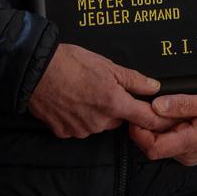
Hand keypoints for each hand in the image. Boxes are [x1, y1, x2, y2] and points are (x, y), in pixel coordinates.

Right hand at [28, 44, 173, 138]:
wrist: (35, 70)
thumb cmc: (70, 63)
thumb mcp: (107, 65)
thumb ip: (134, 79)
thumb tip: (154, 87)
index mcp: (113, 104)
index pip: (146, 119)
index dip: (156, 118)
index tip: (161, 117)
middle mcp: (99, 122)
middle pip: (119, 120)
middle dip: (116, 108)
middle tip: (103, 89)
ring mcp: (81, 130)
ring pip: (99, 124)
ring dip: (97, 113)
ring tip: (83, 92)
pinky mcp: (65, 133)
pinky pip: (79, 127)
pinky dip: (78, 118)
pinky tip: (71, 102)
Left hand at [128, 92, 196, 165]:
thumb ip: (184, 105)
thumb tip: (156, 105)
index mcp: (192, 143)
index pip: (152, 148)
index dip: (139, 130)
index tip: (139, 108)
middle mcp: (187, 153)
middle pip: (153, 142)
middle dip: (149, 122)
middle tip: (155, 99)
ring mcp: (189, 153)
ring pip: (162, 139)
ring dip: (160, 122)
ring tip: (172, 103)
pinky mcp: (192, 149)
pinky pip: (172, 138)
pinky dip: (170, 125)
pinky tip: (179, 111)